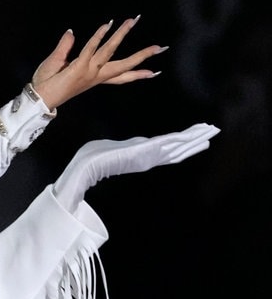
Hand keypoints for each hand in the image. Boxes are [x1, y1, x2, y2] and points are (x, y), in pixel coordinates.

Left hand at [30, 16, 164, 109]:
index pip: (120, 76)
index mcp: (94, 77)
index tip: (154, 72)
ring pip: (110, 50)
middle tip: (160, 47)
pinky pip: (91, 49)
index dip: (137, 74)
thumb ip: (65, 47)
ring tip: (132, 21)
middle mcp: (95, 75)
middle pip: (124, 64)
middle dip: (142, 56)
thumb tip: (71, 32)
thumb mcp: (57, 63)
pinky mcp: (78, 68)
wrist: (37, 98)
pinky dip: (99, 36)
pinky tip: (108, 25)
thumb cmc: (46, 84)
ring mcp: (88, 71)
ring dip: (121, 34)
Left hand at [52, 122, 219, 208]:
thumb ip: (133, 148)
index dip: (187, 144)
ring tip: (210, 131)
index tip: (200, 136)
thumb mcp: (120, 151)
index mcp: (145, 157)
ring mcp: (148, 156)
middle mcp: (150, 158)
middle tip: (213, 131)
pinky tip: (192, 134)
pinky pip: (166, 143)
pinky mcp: (143, 151)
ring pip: (177, 146)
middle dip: (197, 140)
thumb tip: (138, 145)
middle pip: (180, 149)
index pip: (172, 150)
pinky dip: (181, 139)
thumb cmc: (95, 158)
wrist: (86, 166)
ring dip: (194, 138)